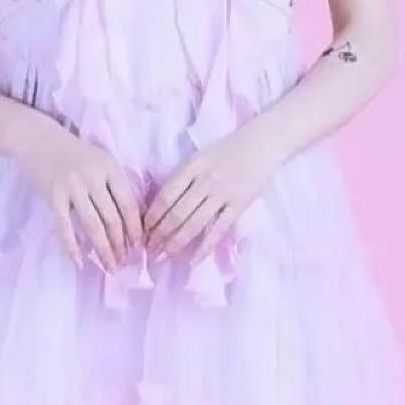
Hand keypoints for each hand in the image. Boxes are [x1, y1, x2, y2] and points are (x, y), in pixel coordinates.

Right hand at [10, 113, 142, 271]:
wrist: (37, 138)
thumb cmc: (73, 153)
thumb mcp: (100, 161)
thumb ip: (115, 185)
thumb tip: (131, 223)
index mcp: (110, 167)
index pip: (129, 204)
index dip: (135, 229)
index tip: (139, 247)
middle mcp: (94, 176)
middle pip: (113, 218)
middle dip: (121, 245)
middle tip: (124, 263)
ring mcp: (72, 186)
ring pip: (93, 225)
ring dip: (103, 249)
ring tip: (109, 266)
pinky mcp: (53, 195)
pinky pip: (64, 227)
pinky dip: (72, 247)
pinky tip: (78, 262)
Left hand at [143, 122, 282, 263]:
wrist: (262, 143)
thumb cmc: (226, 150)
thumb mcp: (199, 157)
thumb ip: (182, 178)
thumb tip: (159, 207)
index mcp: (192, 166)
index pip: (166, 195)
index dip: (152, 215)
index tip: (142, 229)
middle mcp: (206, 180)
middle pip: (177, 213)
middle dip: (159, 234)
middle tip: (148, 249)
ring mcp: (223, 194)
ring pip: (194, 224)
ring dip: (175, 243)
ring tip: (162, 257)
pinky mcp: (239, 205)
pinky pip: (218, 230)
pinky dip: (204, 248)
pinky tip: (192, 261)